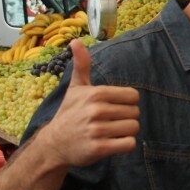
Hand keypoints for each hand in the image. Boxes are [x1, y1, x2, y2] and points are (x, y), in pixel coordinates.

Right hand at [41, 39, 139, 166]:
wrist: (54, 144)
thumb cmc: (69, 113)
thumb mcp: (75, 88)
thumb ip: (81, 65)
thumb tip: (76, 41)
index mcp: (95, 94)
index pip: (133, 96)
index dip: (127, 103)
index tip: (113, 107)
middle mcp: (96, 110)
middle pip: (135, 113)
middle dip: (126, 118)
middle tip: (109, 122)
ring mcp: (97, 130)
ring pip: (134, 128)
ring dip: (125, 132)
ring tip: (110, 132)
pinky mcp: (99, 149)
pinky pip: (129, 144)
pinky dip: (125, 144)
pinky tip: (112, 143)